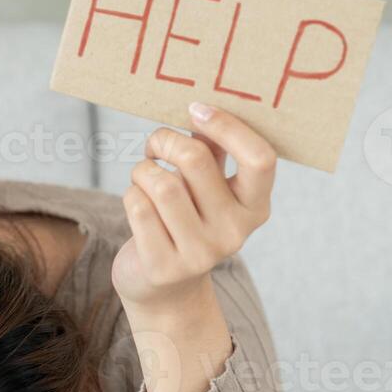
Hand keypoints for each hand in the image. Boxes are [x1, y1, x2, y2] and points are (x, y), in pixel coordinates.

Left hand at [112, 104, 276, 391]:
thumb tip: (203, 103)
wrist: (166, 288)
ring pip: (160, 183)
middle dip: (165, 140)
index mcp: (256, 207)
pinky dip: (131, 195)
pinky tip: (137, 203)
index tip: (196, 110)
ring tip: (144, 177)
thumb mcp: (210, 186)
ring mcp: (200, 253)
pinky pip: (137, 207)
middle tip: (156, 144)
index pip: (260, 158)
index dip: (228, 126)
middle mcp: (234, 232)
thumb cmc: (188, 219)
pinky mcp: (163, 266)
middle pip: (195, 160)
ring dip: (143, 170)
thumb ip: (214, 148)